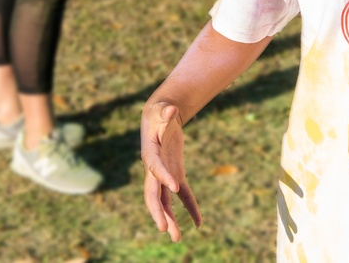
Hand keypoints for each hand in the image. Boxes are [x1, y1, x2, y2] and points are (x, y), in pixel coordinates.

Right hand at [141, 101, 202, 240]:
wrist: (160, 116)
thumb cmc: (160, 112)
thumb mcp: (162, 109)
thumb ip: (165, 111)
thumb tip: (171, 109)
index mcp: (150, 153)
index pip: (154, 168)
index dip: (163, 177)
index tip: (175, 186)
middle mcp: (154, 169)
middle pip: (153, 194)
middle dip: (159, 212)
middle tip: (165, 229)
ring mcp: (165, 174)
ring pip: (166, 201)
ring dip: (171, 219)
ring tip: (177, 239)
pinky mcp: (176, 174)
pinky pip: (183, 196)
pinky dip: (190, 208)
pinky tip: (198, 223)